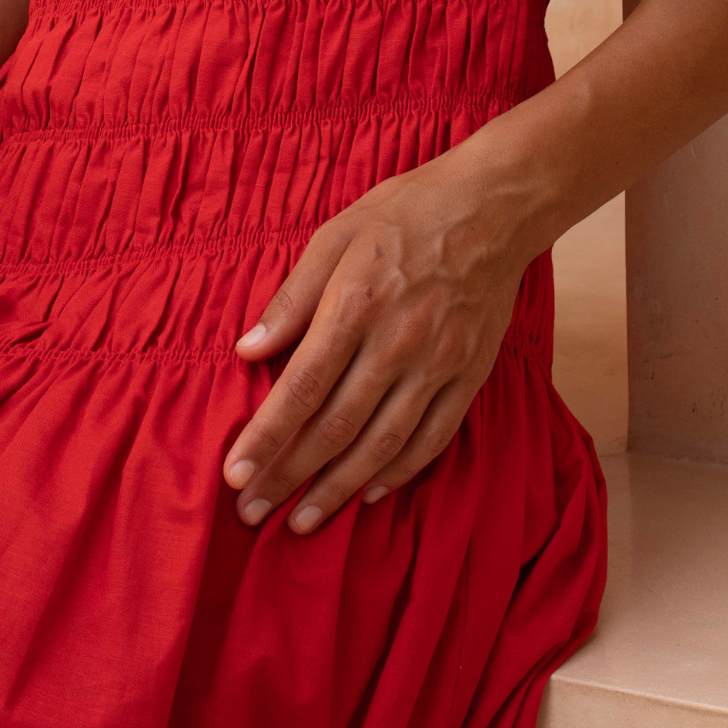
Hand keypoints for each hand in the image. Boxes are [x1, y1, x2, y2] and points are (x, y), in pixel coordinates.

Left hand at [221, 162, 527, 536]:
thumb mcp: (335, 236)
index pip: (300, 387)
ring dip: (338, 489)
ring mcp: (438, 364)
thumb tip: (247, 350)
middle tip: (252, 512)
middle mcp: (397, 343)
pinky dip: (399, 471)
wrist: (493, 207)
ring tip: (302, 521)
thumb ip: (291, 299)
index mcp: (356, 305)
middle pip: (334, 426)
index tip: (234, 475)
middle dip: (289, 476)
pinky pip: (432, 437)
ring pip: (382, 443)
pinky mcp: (469, 375)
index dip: (265, 438)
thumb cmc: (404, 213)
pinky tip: (369, 493)